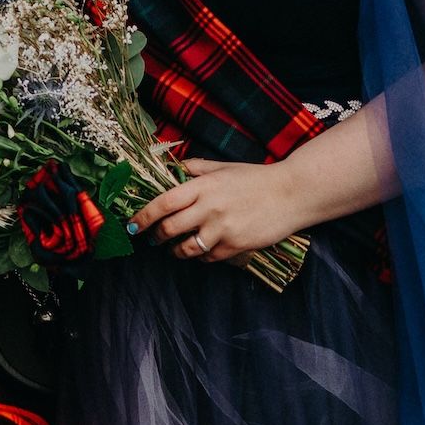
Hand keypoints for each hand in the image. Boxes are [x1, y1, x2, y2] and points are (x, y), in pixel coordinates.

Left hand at [131, 157, 300, 266]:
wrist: (292, 193)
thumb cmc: (256, 178)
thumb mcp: (224, 167)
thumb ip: (196, 168)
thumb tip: (173, 167)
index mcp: (204, 185)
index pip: (164, 203)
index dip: (143, 216)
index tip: (132, 225)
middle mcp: (210, 207)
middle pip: (170, 228)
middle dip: (156, 236)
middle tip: (153, 237)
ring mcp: (222, 229)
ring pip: (186, 248)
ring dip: (176, 251)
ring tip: (174, 248)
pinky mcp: (235, 246)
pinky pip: (208, 257)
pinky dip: (201, 256)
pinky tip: (203, 249)